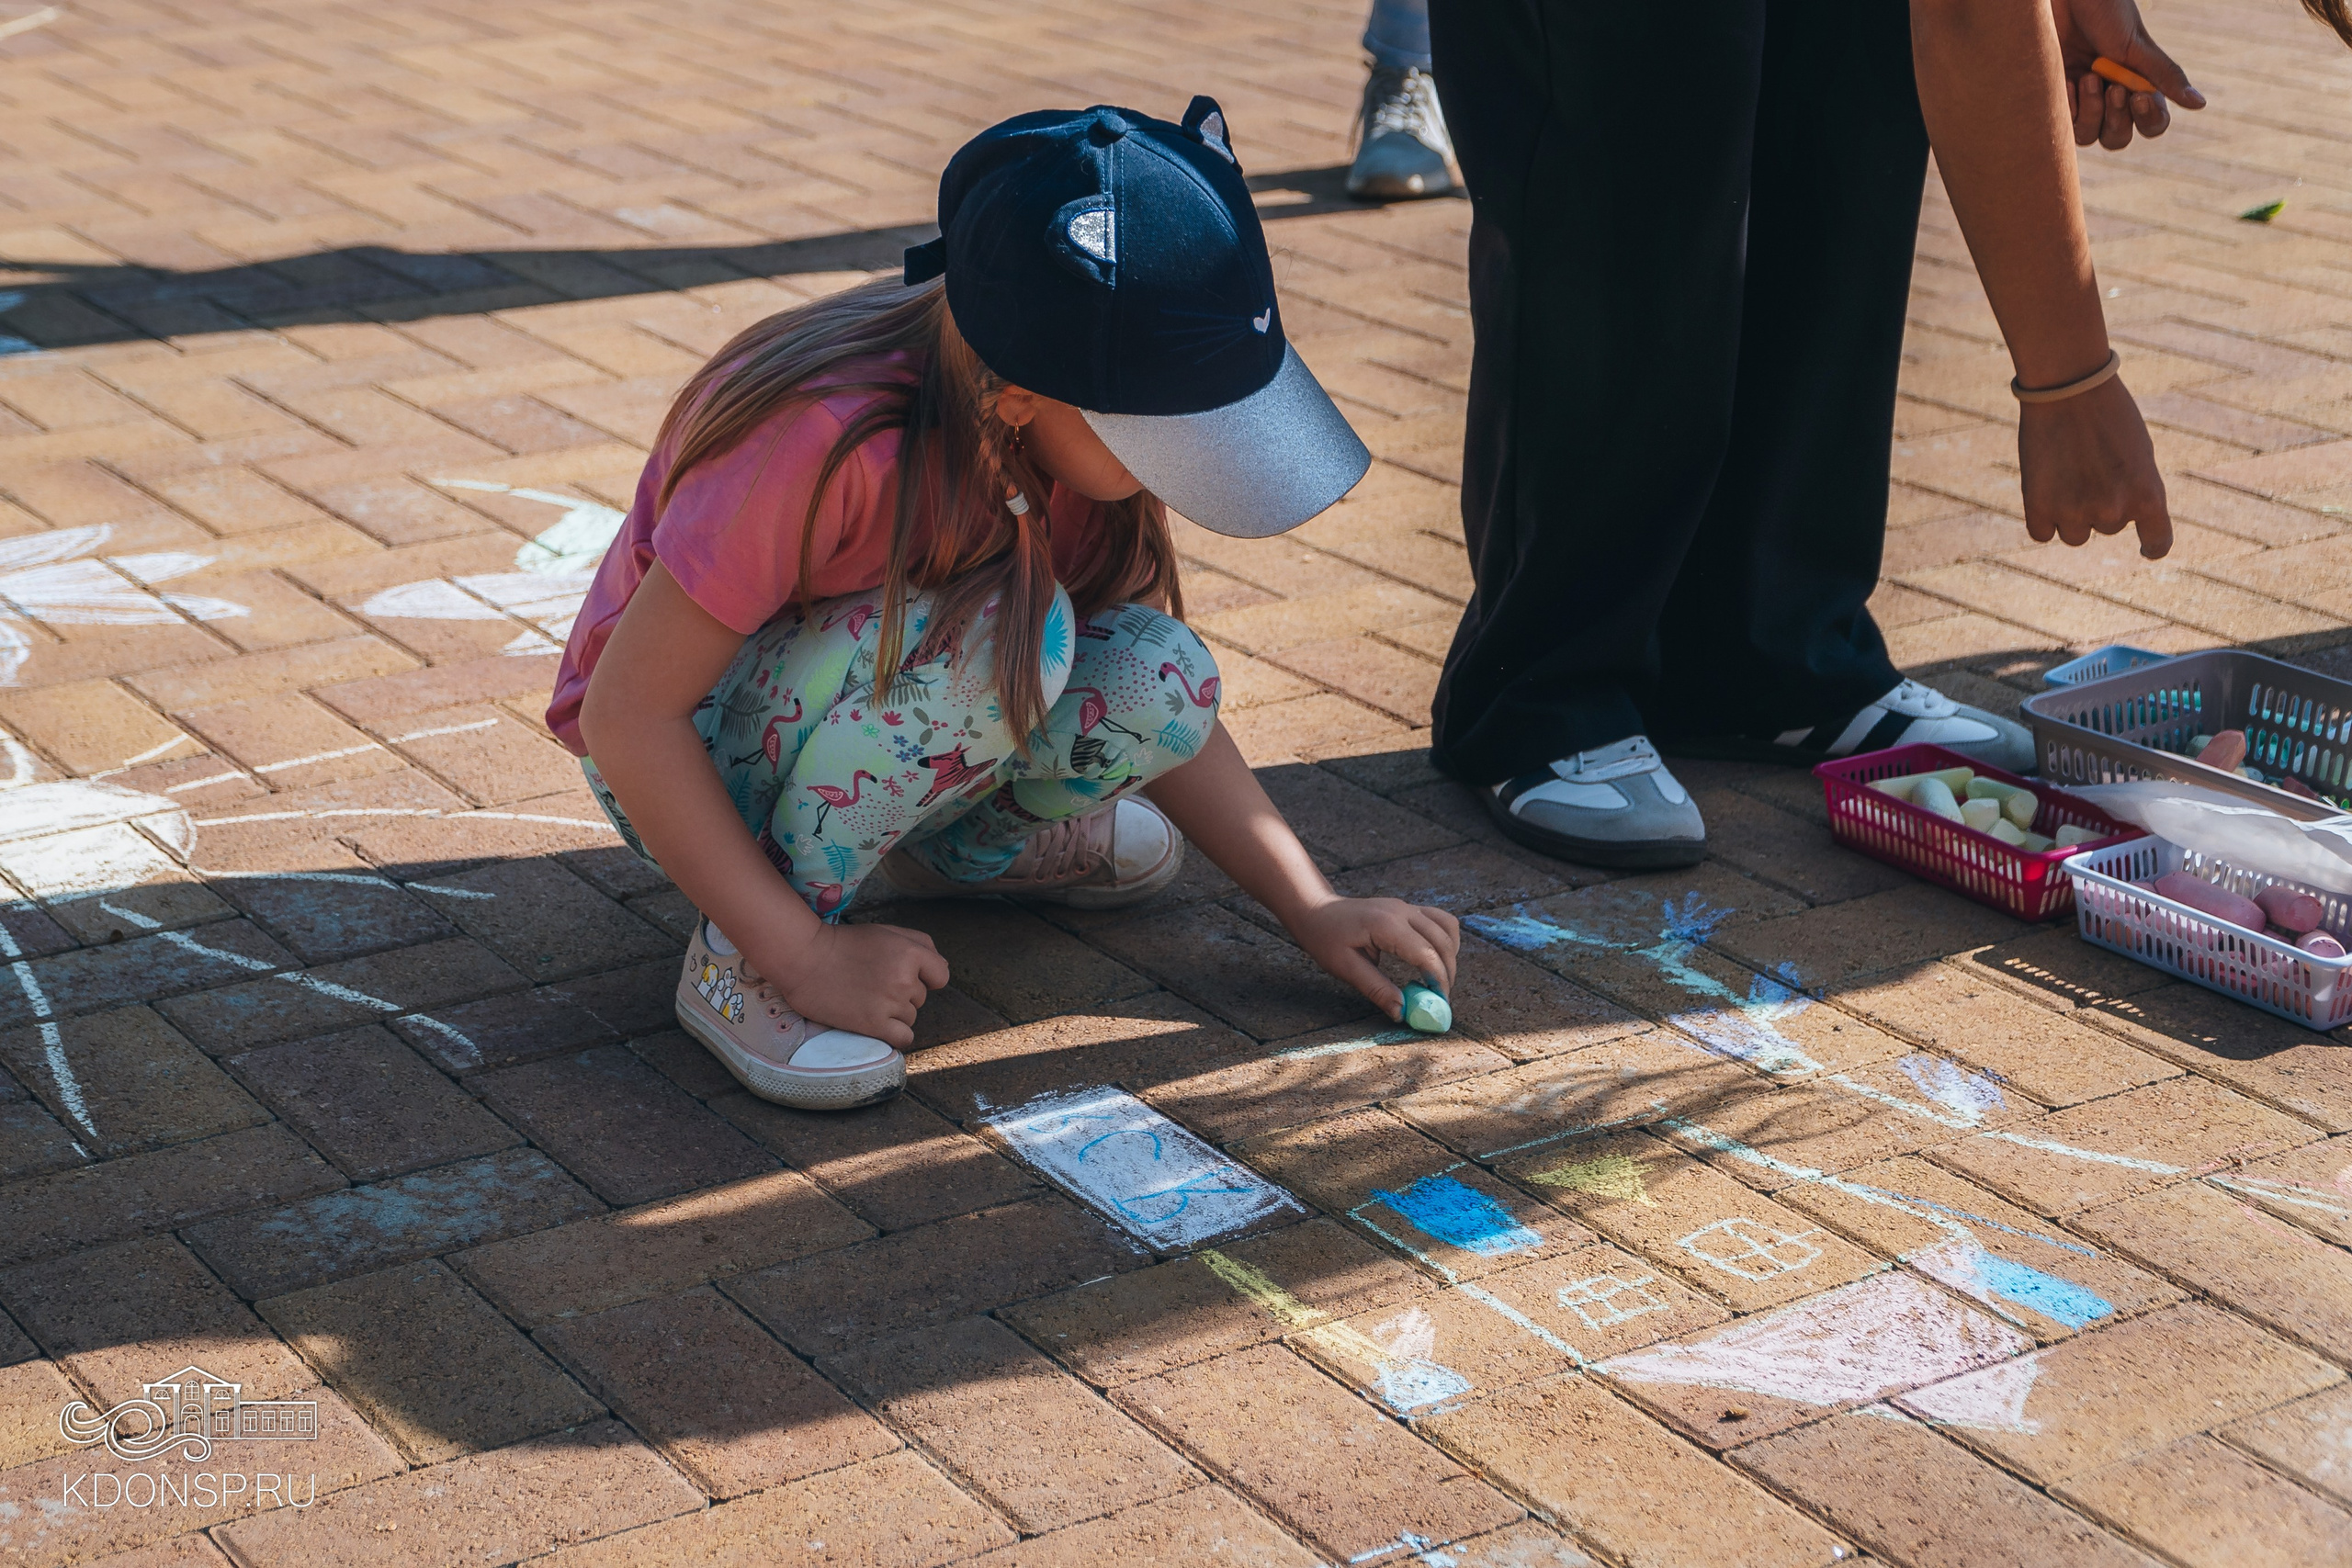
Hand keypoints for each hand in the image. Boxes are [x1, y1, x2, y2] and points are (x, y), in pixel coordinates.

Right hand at [766, 921, 949, 1047]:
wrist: (804, 959)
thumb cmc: (844, 943)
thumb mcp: (886, 931)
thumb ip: (920, 944)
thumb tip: (941, 969)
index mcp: (910, 952)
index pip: (940, 976)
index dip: (925, 977)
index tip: (905, 976)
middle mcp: (904, 979)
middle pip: (920, 998)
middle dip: (903, 993)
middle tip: (873, 984)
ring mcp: (889, 1003)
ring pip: (910, 1017)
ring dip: (894, 1013)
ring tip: (866, 999)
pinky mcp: (873, 1025)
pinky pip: (903, 1038)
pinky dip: (894, 1034)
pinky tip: (878, 1024)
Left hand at [1288, 896, 1460, 1023]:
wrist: (1315, 910)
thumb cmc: (1325, 938)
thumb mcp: (1345, 968)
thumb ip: (1376, 988)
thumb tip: (1402, 1012)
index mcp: (1385, 924)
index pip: (1425, 953)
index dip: (1438, 980)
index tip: (1439, 1003)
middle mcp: (1401, 911)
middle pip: (1442, 941)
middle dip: (1447, 972)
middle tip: (1440, 998)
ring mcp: (1406, 907)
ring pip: (1447, 927)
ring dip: (1450, 955)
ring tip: (1439, 980)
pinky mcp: (1407, 909)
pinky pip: (1439, 920)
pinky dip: (1445, 940)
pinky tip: (1436, 959)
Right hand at [2017, 373, 2171, 558]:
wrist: (2070, 389)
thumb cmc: (2110, 413)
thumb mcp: (2139, 454)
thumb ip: (2135, 491)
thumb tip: (2119, 518)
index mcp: (2148, 496)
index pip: (2158, 542)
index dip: (2152, 546)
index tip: (2146, 548)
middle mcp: (2113, 511)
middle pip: (2107, 527)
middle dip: (2100, 504)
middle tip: (2090, 467)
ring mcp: (2074, 512)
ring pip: (2075, 534)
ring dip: (2071, 514)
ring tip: (2065, 476)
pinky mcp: (2038, 507)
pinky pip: (2042, 533)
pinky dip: (2043, 518)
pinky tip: (2044, 490)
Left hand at [2048, 0, 2203, 148]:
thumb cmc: (2107, 13)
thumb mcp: (2137, 45)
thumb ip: (2165, 76)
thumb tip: (2200, 104)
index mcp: (2139, 85)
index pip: (2151, 124)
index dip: (2148, 120)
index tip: (2139, 98)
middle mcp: (2112, 97)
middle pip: (2117, 138)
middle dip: (2117, 119)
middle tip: (2114, 88)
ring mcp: (2083, 98)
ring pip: (2089, 136)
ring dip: (2091, 112)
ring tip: (2088, 76)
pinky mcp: (2057, 95)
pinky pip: (2063, 124)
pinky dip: (2068, 107)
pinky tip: (2069, 82)